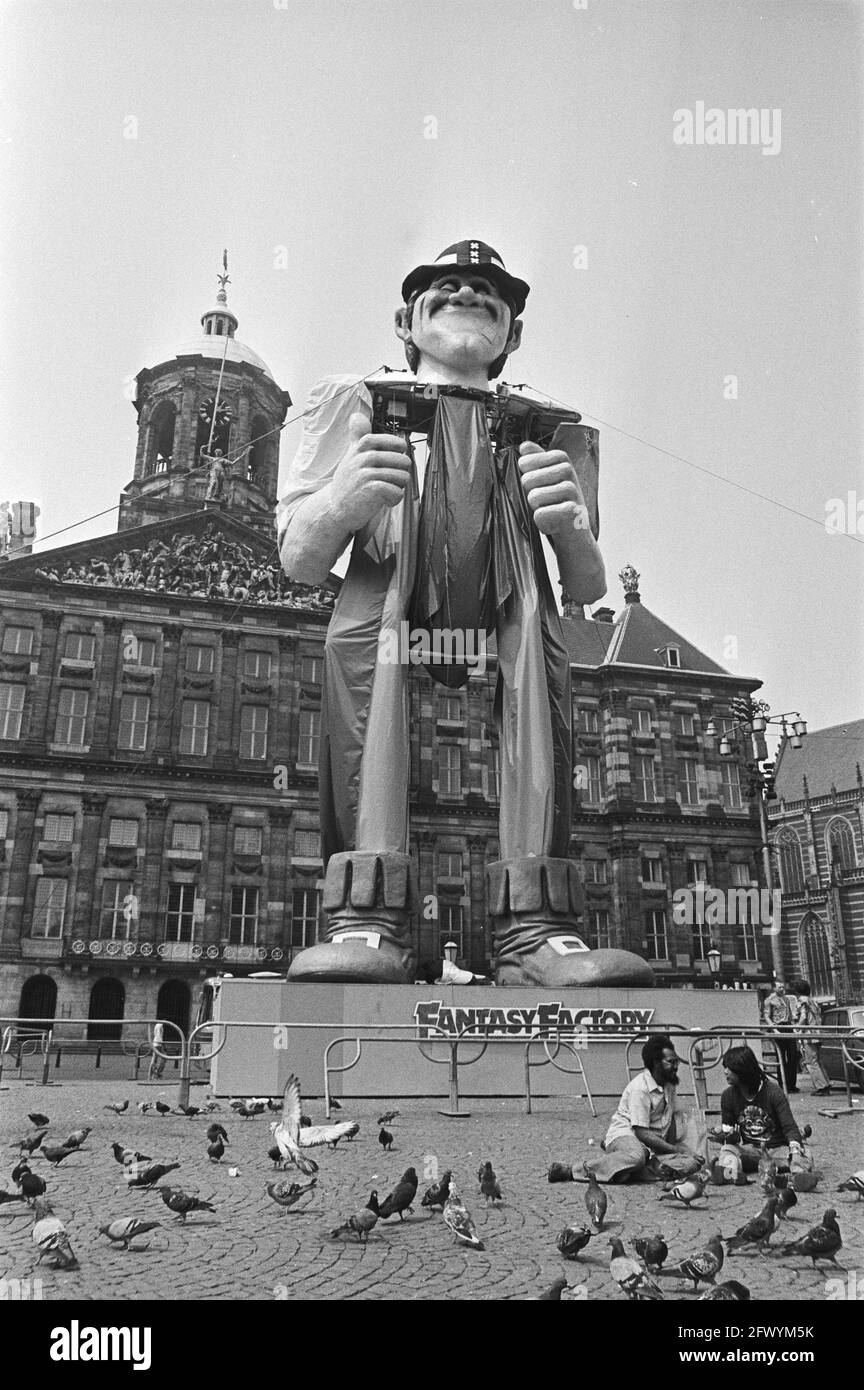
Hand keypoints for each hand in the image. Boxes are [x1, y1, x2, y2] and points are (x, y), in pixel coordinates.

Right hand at [329, 413, 411, 532]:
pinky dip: (394, 499)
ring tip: (384, 491)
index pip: (393, 441)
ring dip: (398, 488)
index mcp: (361, 448)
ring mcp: (365, 473)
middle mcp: (363, 458)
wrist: (336, 508)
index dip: (399, 451)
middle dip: (401, 474)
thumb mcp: (351, 455)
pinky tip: (384, 500)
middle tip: (387, 480)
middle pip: (403, 461)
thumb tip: (356, 416)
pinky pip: (397, 491)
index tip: (394, 458)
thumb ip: (358, 436)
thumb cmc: (348, 482)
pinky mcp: (370, 489)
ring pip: (402, 477)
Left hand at [518, 441, 589, 535]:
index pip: (524, 462)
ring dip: (537, 510)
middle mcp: (568, 469)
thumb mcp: (545, 479)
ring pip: (533, 497)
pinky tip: (556, 524)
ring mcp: (572, 489)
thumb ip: (534, 460)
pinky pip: (540, 515)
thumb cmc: (556, 504)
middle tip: (547, 502)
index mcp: (560, 457)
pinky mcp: (572, 510)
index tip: (541, 487)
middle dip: (531, 496)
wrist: (575, 534)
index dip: (526, 480)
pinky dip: (543, 524)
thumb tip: (524, 446)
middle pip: (527, 480)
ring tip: (552, 511)